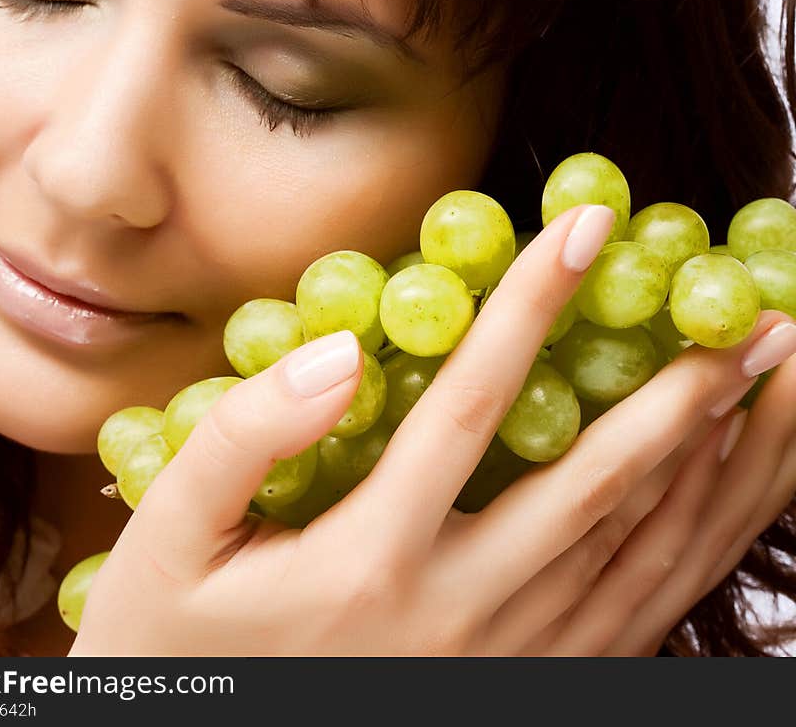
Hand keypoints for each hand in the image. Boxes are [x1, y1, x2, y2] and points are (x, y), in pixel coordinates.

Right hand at [68, 203, 795, 655]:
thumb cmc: (174, 642)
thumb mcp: (170, 536)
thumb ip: (245, 437)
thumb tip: (339, 356)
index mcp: (369, 563)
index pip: (471, 407)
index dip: (528, 306)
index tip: (583, 224)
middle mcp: (459, 615)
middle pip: (595, 486)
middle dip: (682, 392)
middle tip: (756, 317)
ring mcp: (506, 662)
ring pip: (637, 553)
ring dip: (711, 462)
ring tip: (766, 387)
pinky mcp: (528, 685)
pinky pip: (637, 612)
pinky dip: (693, 542)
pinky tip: (721, 489)